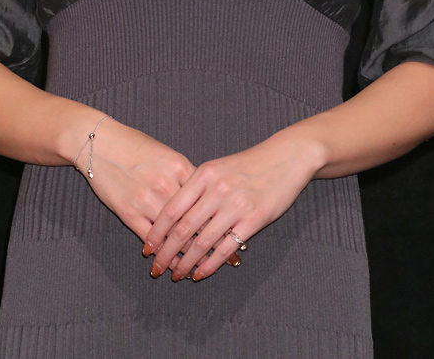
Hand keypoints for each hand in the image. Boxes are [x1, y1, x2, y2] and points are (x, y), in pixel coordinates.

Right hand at [79, 119, 241, 274]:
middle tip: (232, 262)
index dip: (225, 220)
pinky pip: (151, 240)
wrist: (101, 144)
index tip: (240, 235)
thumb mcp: (166, 154)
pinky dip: (164, 256)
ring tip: (203, 269)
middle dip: (216, 244)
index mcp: (179, 167)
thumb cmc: (134, 146)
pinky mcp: (128, 212)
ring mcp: (147, 200)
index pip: (208, 200)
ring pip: (175, 236)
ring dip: (189, 256)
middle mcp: (166, 185)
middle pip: (196, 221)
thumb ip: (186, 175)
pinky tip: (173, 266)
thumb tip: (208, 195)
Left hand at [143, 128, 314, 281]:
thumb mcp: (219, 167)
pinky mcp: (254, 220)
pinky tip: (200, 273)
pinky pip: (226, 248)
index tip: (146, 247)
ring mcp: (236, 205)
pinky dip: (210, 264)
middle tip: (155, 268)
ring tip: (176, 274)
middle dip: (166, 252)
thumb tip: (174, 213)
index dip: (157, 231)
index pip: (172, 208)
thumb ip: (198, 187)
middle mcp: (217, 190)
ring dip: (186, 263)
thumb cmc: (250, 164)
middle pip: (183, 228)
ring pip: (203, 242)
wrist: (286, 157)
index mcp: (205, 174)